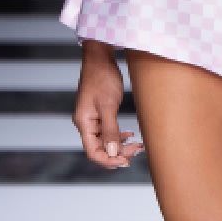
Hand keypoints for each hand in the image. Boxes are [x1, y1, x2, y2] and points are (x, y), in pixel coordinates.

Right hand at [72, 41, 143, 169]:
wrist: (100, 59)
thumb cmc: (102, 78)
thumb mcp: (108, 105)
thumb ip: (110, 130)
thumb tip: (113, 152)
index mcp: (84, 123)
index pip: (93, 152)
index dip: (109, 160)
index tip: (126, 161)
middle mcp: (85, 124)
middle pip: (100, 149)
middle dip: (118, 154)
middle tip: (137, 151)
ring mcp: (91, 119)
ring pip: (105, 142)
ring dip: (120, 146)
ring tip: (137, 146)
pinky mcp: (98, 114)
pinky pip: (107, 132)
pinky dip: (118, 136)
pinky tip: (129, 136)